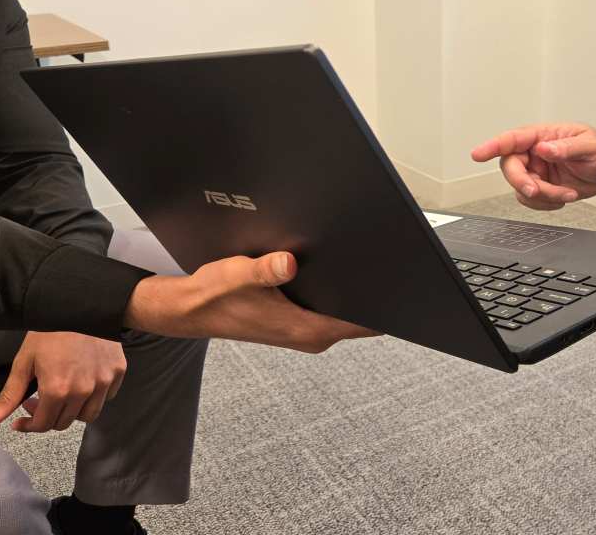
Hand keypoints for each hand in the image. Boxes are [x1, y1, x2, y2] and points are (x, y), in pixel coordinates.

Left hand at [0, 331, 125, 431]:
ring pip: (88, 415)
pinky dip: (94, 395)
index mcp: (57, 389)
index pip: (43, 424)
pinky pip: (107, 396)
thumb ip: (8, 397)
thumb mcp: (24, 362)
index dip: (29, 425)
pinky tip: (82, 380)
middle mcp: (83, 390)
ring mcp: (103, 382)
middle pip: (65, 422)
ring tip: (62, 393)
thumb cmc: (51, 329)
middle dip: (47, 416)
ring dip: (72, 411)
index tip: (22, 419)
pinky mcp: (117, 372)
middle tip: (38, 399)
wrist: (80, 303)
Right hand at [123, 251, 378, 350]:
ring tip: (370, 263)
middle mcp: (310, 334)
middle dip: (375, 294)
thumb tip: (289, 262)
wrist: (192, 310)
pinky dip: (341, 294)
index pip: (359, 324)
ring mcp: (306, 330)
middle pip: (359, 318)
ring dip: (357, 293)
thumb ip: (264, 269)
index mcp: (303, 328)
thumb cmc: (214, 295)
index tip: (402, 292)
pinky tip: (340, 271)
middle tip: (392, 263)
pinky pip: (333, 310)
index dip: (383, 308)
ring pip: (347, 313)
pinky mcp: (300, 321)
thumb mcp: (237, 274)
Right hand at [470, 123, 595, 209]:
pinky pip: (531, 200)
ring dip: (543, 196)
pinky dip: (547, 203)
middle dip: (524, 182)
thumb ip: (566, 147)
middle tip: (537, 190)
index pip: (512, 139)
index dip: (492, 146)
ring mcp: (536, 170)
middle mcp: (535, 152)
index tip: (478, 154)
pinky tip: (564, 196)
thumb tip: (544, 148)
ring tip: (567, 192)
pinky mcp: (541, 186)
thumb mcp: (590, 146)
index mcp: (542, 135)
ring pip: (521, 188)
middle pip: (511, 168)